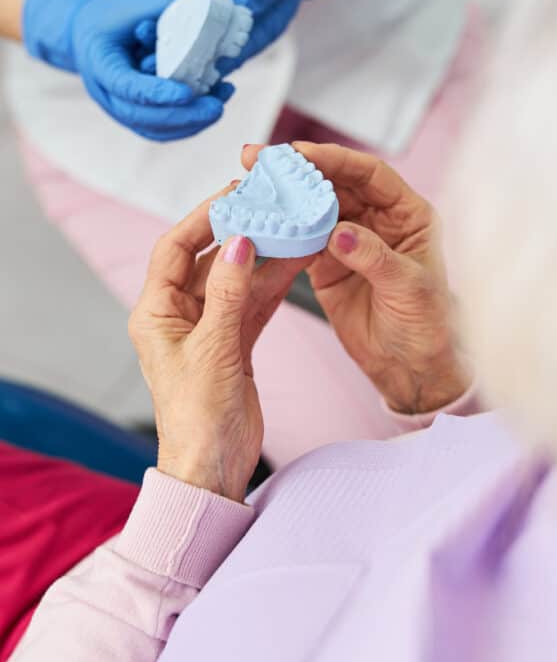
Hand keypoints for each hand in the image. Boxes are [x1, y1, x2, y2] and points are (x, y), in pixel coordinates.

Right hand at [23, 0, 231, 140]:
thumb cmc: (109, 15)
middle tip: (217, 107)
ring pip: (153, 129)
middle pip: (143, 116)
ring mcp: (117, 110)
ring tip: (219, 105)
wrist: (84, 34)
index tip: (188, 93)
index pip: (128, 86)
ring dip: (189, 123)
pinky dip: (184, 126)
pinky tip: (209, 111)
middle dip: (183, 115)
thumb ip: (171, 1)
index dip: (158, 93)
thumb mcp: (134, 4)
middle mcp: (105, 94)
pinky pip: (158, 131)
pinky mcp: (131, 117)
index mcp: (99, 63)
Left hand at [128, 187, 308, 499]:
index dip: (203, 218)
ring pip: (238, 281)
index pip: (176, 249)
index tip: (235, 195)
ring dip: (264, 258)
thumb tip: (240, 243)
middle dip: (240, 232)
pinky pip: (253, 304)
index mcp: (156, 313)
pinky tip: (295, 263)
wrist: (212, 466)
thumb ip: (229, 295)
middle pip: (210, 259)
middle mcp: (178, 315)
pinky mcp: (233, 345)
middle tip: (270, 205)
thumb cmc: (198, 417)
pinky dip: (273, 285)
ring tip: (293, 229)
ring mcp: (208, 329)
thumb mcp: (214, 350)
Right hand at [242, 143, 470, 414]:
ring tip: (251, 186)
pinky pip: (300, 240)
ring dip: (283, 198)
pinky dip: (280, 232)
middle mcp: (378, 220)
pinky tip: (258, 222)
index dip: (336, 160)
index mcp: (408, 214)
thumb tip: (339, 231)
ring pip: (313, 209)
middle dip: (299, 171)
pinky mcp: (327, 265)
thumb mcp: (409, 287)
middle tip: (260, 160)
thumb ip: (374, 256)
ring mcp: (349, 241)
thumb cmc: (427, 325)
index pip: (370, 174)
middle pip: (334, 184)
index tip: (301, 153)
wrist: (411, 367)